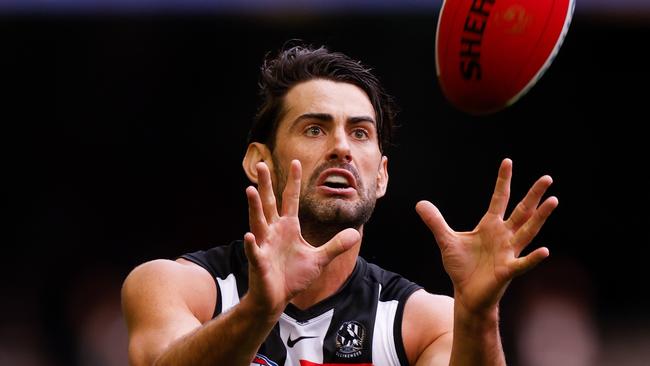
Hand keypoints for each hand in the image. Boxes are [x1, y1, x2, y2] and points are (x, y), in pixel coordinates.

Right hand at [243, 160, 359, 317]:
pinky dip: (251, 244)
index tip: (296, 162)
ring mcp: (264, 245)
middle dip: (266, 185)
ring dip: (254, 207)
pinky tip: (249, 235)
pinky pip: (254, 251)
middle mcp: (274, 232)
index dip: (294, 182)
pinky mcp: (259, 262)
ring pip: (258, 222)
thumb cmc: (293, 277)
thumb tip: (355, 233)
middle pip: (269, 203)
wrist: (276, 298)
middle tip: (261, 164)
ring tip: (250, 190)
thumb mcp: (319, 259)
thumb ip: (335, 245)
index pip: (290, 199)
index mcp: (288, 227)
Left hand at [416, 158, 557, 313]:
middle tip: (547, 178)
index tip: (507, 161)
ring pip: (527, 231)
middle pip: (522, 211)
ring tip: (553, 201)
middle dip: (533, 195)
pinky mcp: (507, 270)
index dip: (503, 181)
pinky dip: (533, 258)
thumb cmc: (461, 267)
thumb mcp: (446, 240)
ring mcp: (508, 252)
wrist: (466, 294)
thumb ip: (435, 222)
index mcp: (490, 226)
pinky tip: (544, 250)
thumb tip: (420, 203)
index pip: (499, 198)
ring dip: (540, 217)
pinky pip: (522, 263)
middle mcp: (503, 236)